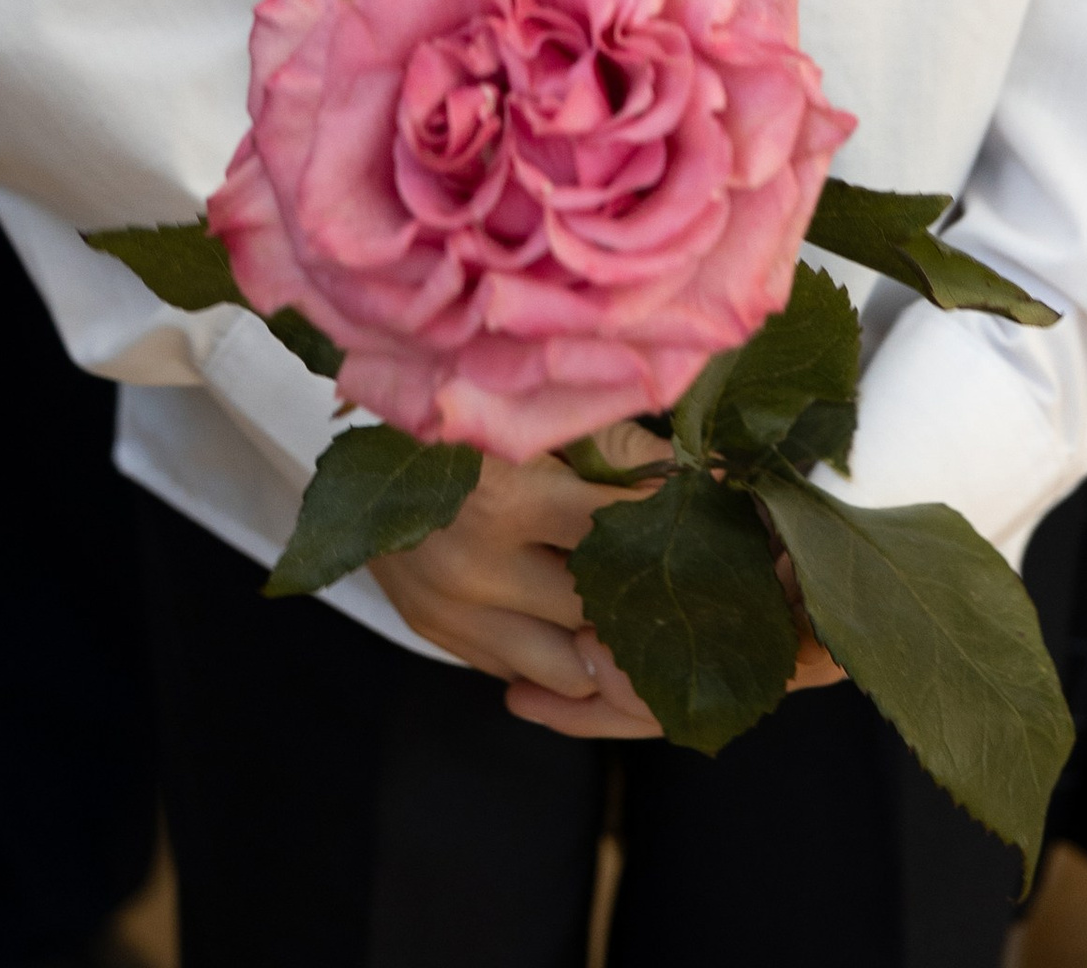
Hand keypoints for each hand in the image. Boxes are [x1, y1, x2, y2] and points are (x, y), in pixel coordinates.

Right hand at [372, 422, 842, 742]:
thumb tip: (709, 478)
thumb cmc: (461, 412)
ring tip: (648, 613)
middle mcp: (478, 566)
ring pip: (573, 668)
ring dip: (612, 645)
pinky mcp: (440, 638)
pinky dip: (564, 654)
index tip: (734, 537)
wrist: (351, 444)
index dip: (683, 537)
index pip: (622, 537)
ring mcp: (456, 613)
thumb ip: (619, 449)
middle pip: (603, 617)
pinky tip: (588, 623)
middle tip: (711, 590)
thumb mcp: (535, 415)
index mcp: (507, 496)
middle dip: (658, 604)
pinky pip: (528, 674)